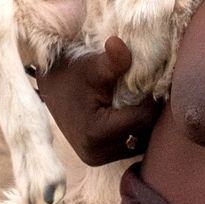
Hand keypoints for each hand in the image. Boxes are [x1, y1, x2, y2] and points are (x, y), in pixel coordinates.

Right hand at [28, 36, 160, 167]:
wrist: (52, 87)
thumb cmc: (72, 73)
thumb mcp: (92, 65)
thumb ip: (111, 60)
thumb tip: (118, 43)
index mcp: (96, 134)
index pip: (143, 119)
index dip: (152, 99)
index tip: (150, 80)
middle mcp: (97, 154)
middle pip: (144, 133)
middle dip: (150, 112)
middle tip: (148, 89)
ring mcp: (99, 160)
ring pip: (140, 141)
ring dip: (144, 122)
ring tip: (138, 100)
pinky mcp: (101, 159)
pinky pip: (131, 145)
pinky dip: (136, 129)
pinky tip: (131, 111)